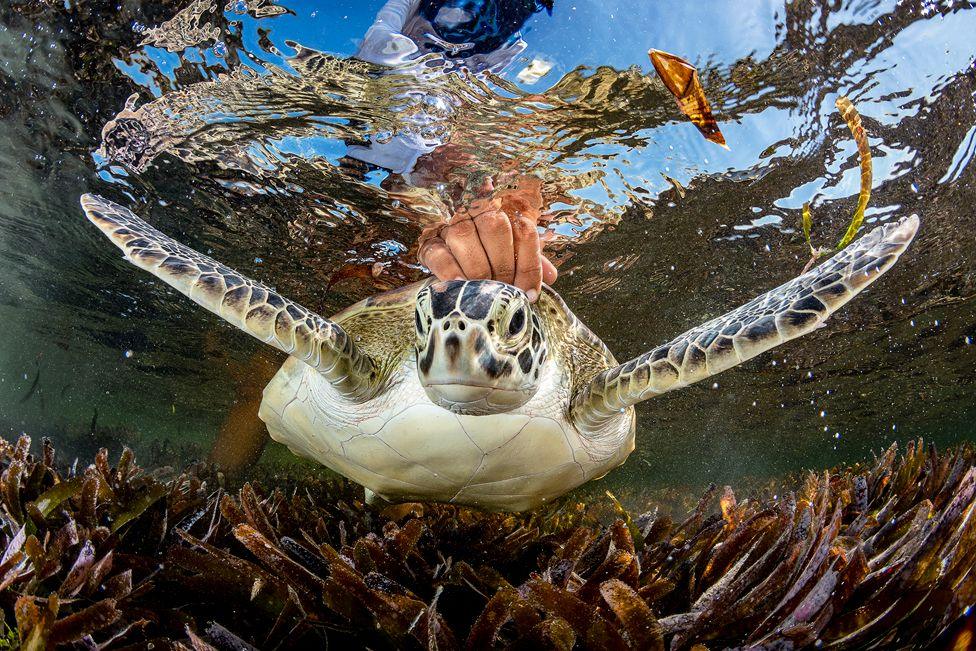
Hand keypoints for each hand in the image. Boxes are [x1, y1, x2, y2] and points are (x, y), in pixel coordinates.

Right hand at [418, 176, 557, 300]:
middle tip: (509, 292)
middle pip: (494, 228)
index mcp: (502, 209)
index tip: (531, 293)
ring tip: (488, 293)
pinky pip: (439, 255)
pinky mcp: (429, 243)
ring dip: (480, 271)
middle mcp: (474, 210)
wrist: (448, 244)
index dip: (530, 264)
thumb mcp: (512, 250)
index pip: (523, 230)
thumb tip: (551, 276)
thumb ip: (530, 259)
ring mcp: (449, 225)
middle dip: (505, 267)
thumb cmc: (488, 250)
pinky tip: (462, 287)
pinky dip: (452, 273)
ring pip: (464, 238)